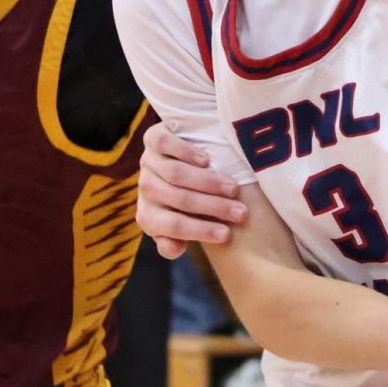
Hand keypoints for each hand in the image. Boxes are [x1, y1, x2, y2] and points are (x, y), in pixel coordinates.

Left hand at [136, 122, 245, 258]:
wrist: (184, 160)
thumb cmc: (191, 199)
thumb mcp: (186, 222)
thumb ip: (178, 239)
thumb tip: (175, 248)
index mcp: (149, 217)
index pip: (173, 226)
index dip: (200, 231)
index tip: (228, 235)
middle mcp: (146, 189)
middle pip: (179, 199)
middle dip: (213, 207)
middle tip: (241, 213)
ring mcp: (148, 162)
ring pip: (175, 174)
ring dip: (207, 182)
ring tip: (233, 189)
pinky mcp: (152, 138)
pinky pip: (163, 144)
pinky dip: (185, 152)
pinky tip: (206, 160)